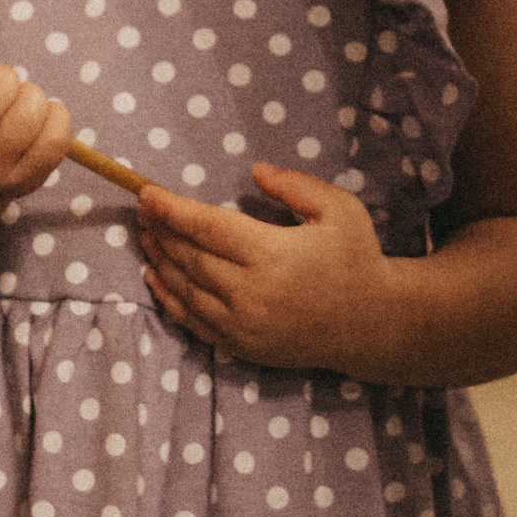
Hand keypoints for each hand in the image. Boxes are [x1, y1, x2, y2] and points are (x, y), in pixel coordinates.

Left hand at [138, 162, 387, 369]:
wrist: (374, 324)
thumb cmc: (357, 258)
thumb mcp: (339, 209)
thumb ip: (295, 185)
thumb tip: (256, 170)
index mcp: (272, 254)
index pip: (207, 226)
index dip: (172, 209)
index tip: (146, 194)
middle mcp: (251, 292)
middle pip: (191, 258)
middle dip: (162, 232)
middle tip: (143, 212)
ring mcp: (244, 325)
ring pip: (187, 290)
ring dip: (160, 262)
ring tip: (145, 238)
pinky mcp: (243, 346)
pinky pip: (194, 322)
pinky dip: (169, 299)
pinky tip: (155, 278)